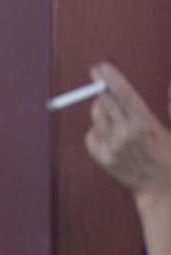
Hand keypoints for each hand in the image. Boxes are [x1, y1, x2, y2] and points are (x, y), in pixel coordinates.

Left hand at [85, 63, 170, 202]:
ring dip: (102, 110)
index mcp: (145, 124)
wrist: (162, 188)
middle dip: (103, 90)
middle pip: (104, 101)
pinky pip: (91, 134)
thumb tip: (170, 83)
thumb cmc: (170, 154)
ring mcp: (112, 147)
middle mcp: (125, 135)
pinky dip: (98, 130)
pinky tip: (113, 135)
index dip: (110, 78)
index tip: (99, 67)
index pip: (123, 94)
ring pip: (96, 116)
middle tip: (104, 85)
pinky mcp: (102, 158)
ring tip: (117, 117)